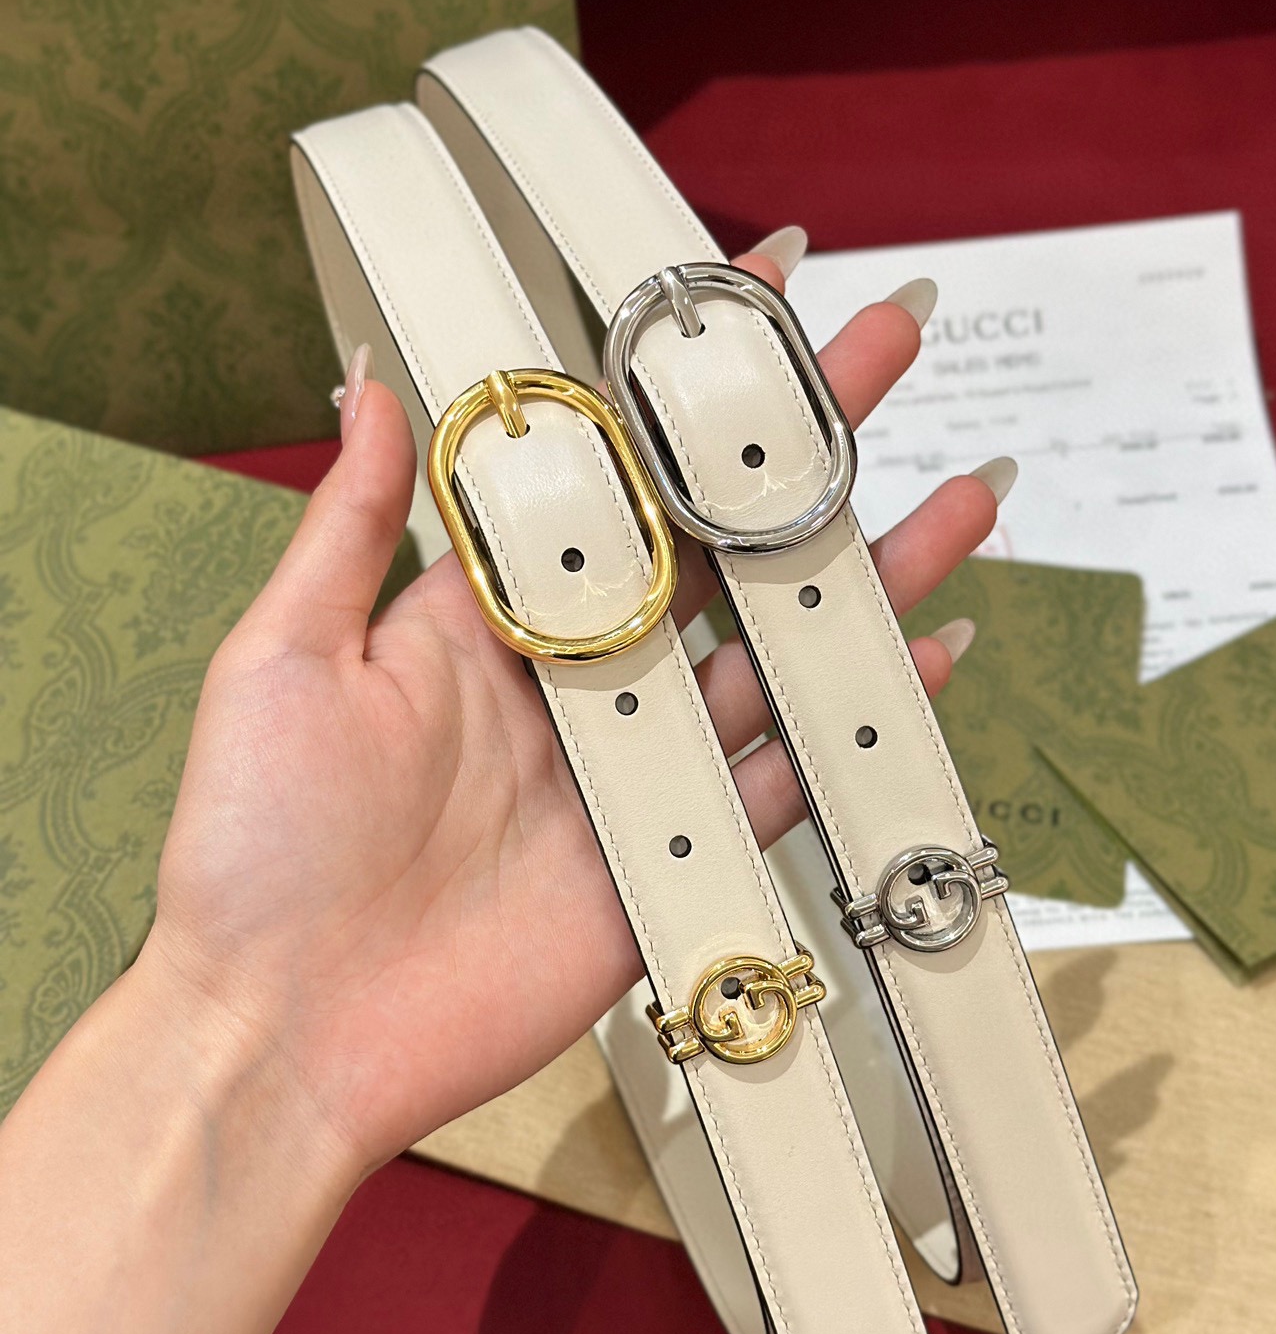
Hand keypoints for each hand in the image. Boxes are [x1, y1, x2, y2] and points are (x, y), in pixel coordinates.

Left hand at [147, 243, 996, 1178]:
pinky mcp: (672, 859)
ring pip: (777, 652)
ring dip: (868, 575)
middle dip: (806, 447)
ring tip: (961, 497)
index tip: (743, 302)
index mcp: (489, 616)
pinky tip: (922, 659)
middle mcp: (578, 677)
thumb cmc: (256, 845)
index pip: (605, 473)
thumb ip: (348, 528)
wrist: (286, 1031)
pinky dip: (853, 724)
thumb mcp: (284, 659)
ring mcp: (635, 768)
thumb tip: (368, 384)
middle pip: (719, 542)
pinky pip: (784, 781)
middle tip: (887, 349)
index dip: (675, 391)